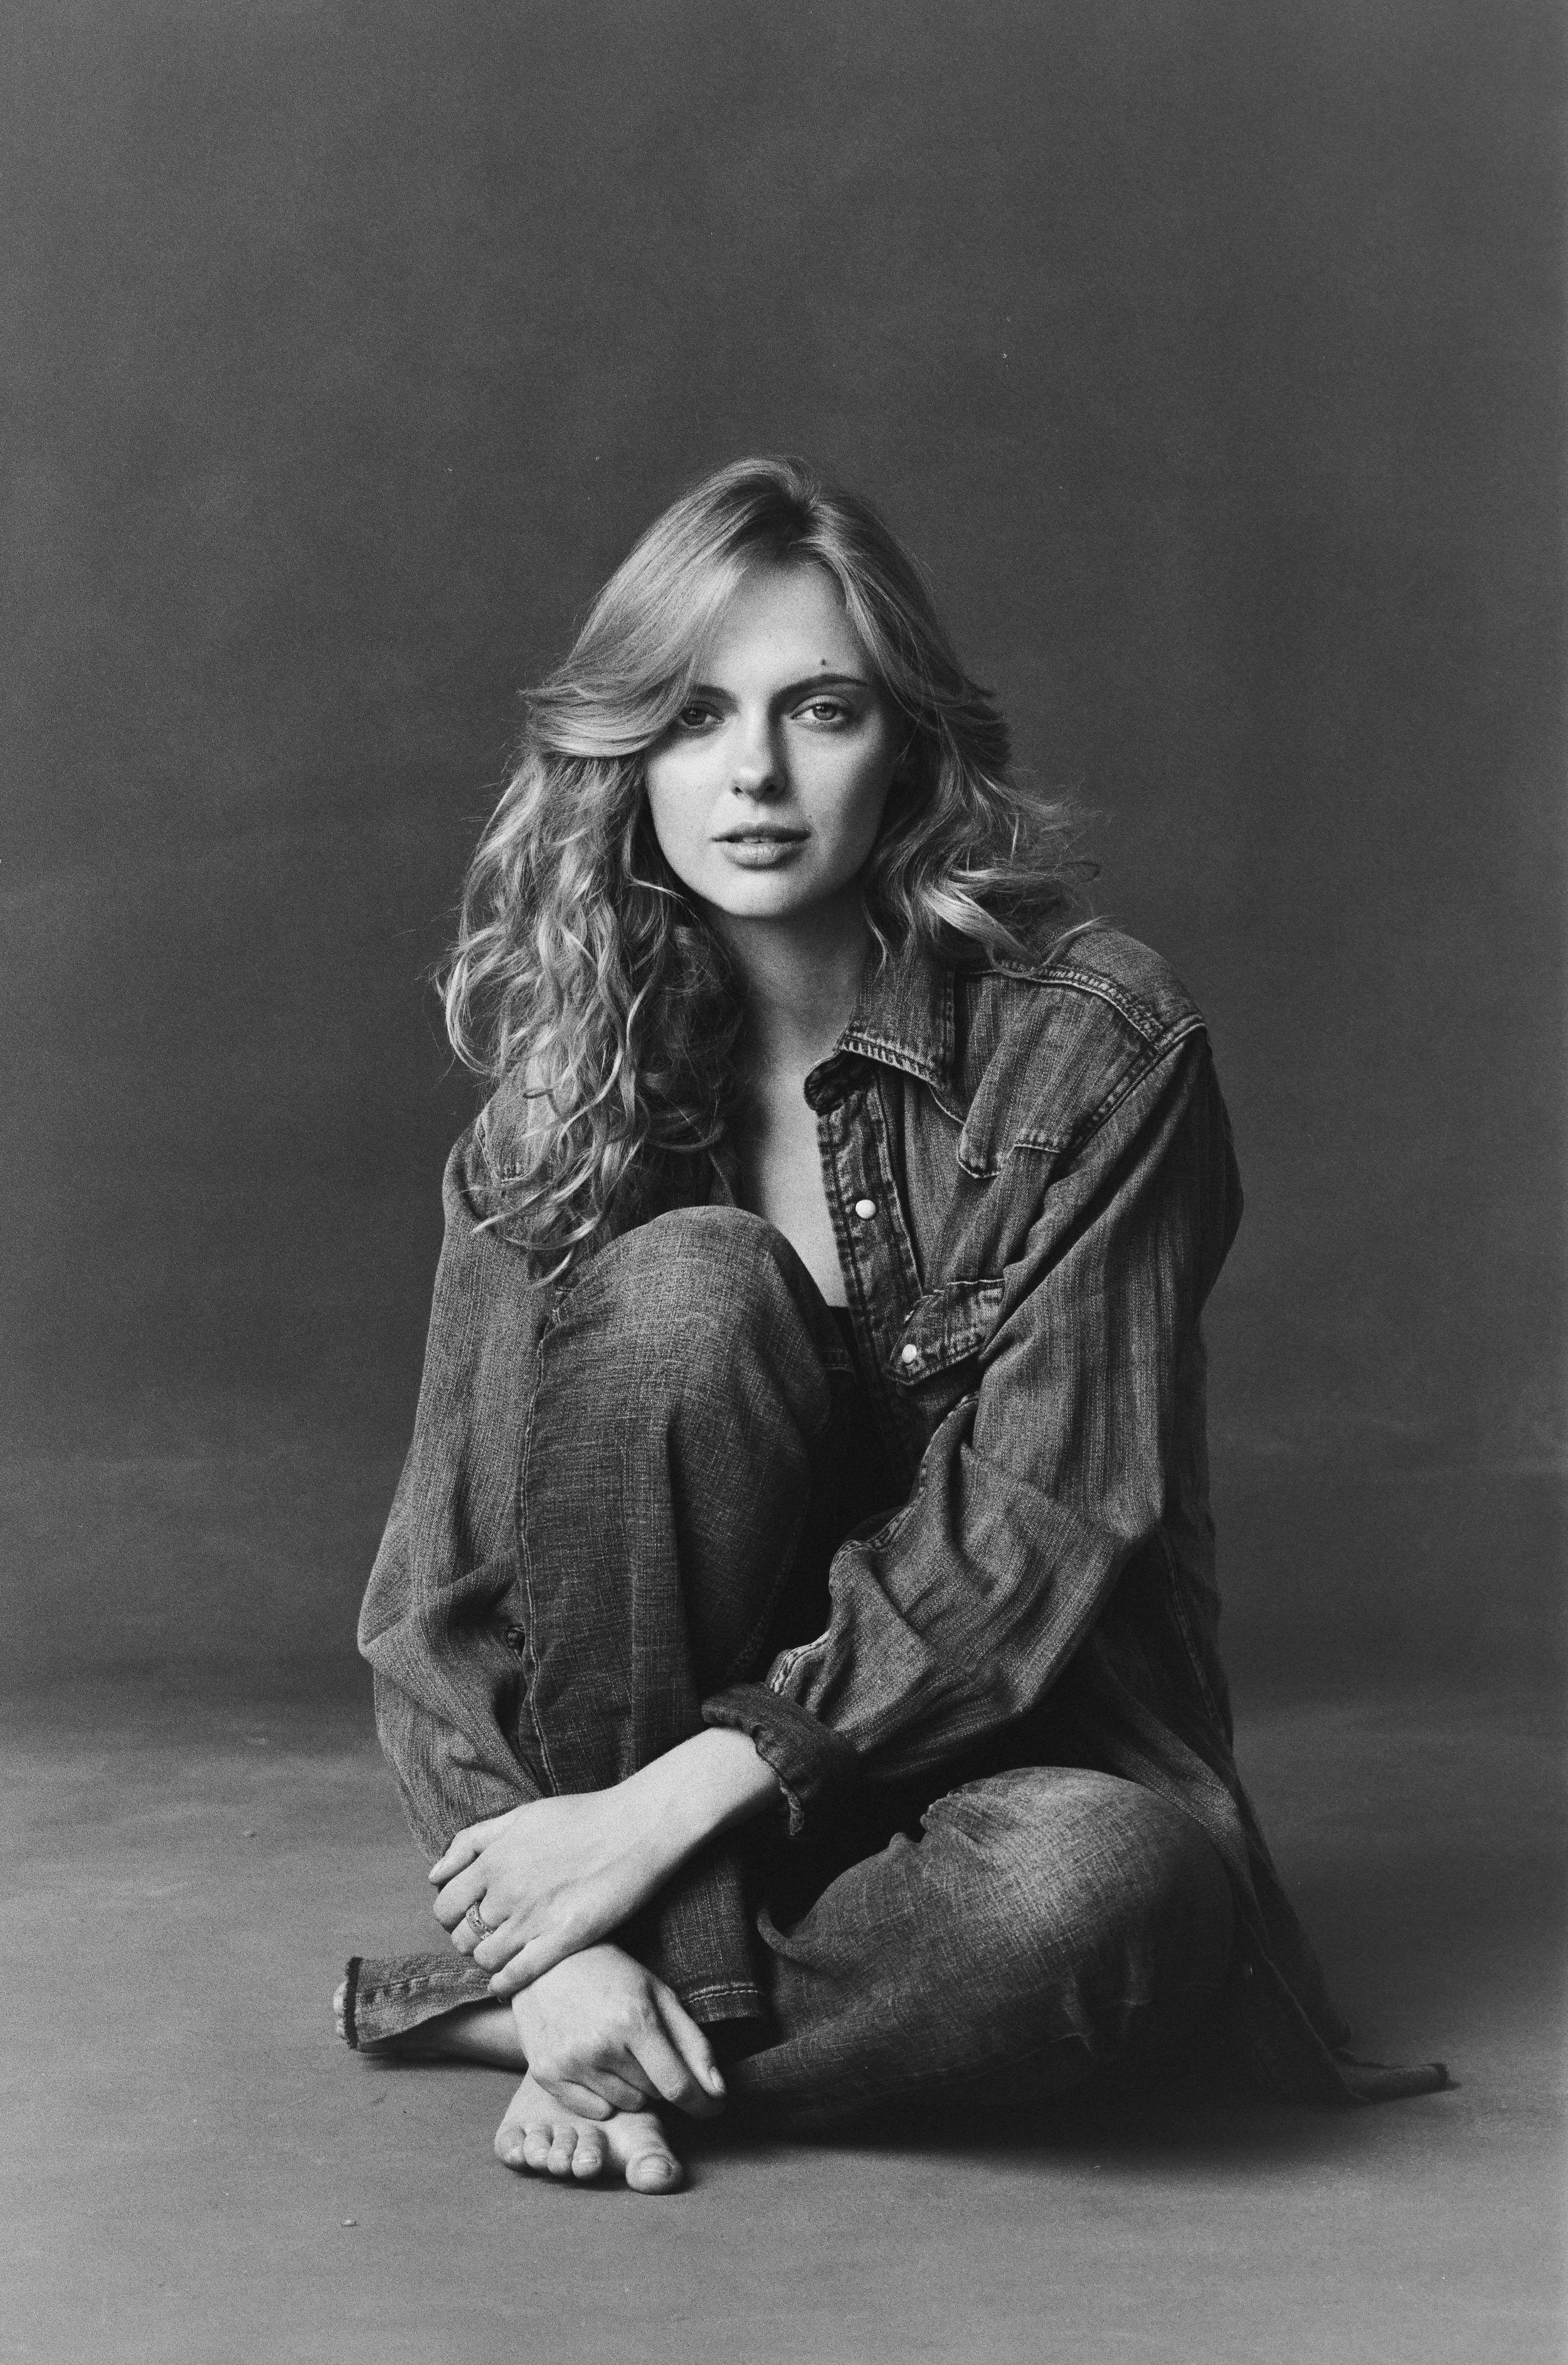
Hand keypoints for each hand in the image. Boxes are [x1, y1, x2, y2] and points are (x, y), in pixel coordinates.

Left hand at [431, 1785, 671, 1990]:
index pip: (445, 1906)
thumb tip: (434, 1873)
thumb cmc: (581, 1818)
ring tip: (506, 1954)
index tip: (472, 1915)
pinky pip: (516, 1976)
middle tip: (491, 1936)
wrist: (637, 1826)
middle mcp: (506, 1890)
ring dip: (489, 1962)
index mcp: (493, 1859)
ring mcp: (534, 1917)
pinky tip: (511, 1981)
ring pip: (485, 1959)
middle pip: (462, 1936)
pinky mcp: (564, 1938)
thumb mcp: (520, 1815)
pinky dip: (505, 1984)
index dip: (453, 1916)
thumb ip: (473, 1841)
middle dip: (470, 1940)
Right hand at [509, 1944, 725, 2122]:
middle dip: (658, 2075)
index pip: (678, 2085)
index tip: (713, 2107)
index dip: (702, 2103)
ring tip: (615, 2049)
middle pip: (654, 2094)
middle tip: (641, 2044)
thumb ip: (693, 2043)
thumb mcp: (658, 1993)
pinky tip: (593, 2062)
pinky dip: (603, 2095)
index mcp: (635, 2019)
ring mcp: (571, 2062)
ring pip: (627, 2103)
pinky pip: (595, 2111)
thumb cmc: (610, 1973)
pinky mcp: (546, 2074)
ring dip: (632, 2085)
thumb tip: (718, 2093)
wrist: (545, 1960)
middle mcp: (601, 2045)